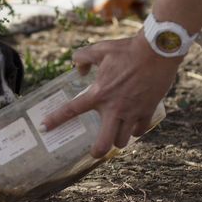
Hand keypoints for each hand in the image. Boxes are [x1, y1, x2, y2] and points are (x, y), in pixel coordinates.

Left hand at [41, 33, 179, 157]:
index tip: (44, 127)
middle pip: (104, 143)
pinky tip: (132, 126)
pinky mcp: (148, 110)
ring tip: (115, 136)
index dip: (56, 120)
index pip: (72, 110)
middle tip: (95, 152)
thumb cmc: (127, 49)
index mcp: (99, 93)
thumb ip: (83, 57)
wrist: (157, 50)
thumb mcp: (100, 49)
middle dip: (97, 152)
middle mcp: (114, 107)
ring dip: (117, 141)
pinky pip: (141, 130)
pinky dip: (135, 131)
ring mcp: (132, 111)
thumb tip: (79, 69)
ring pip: (123, 140)